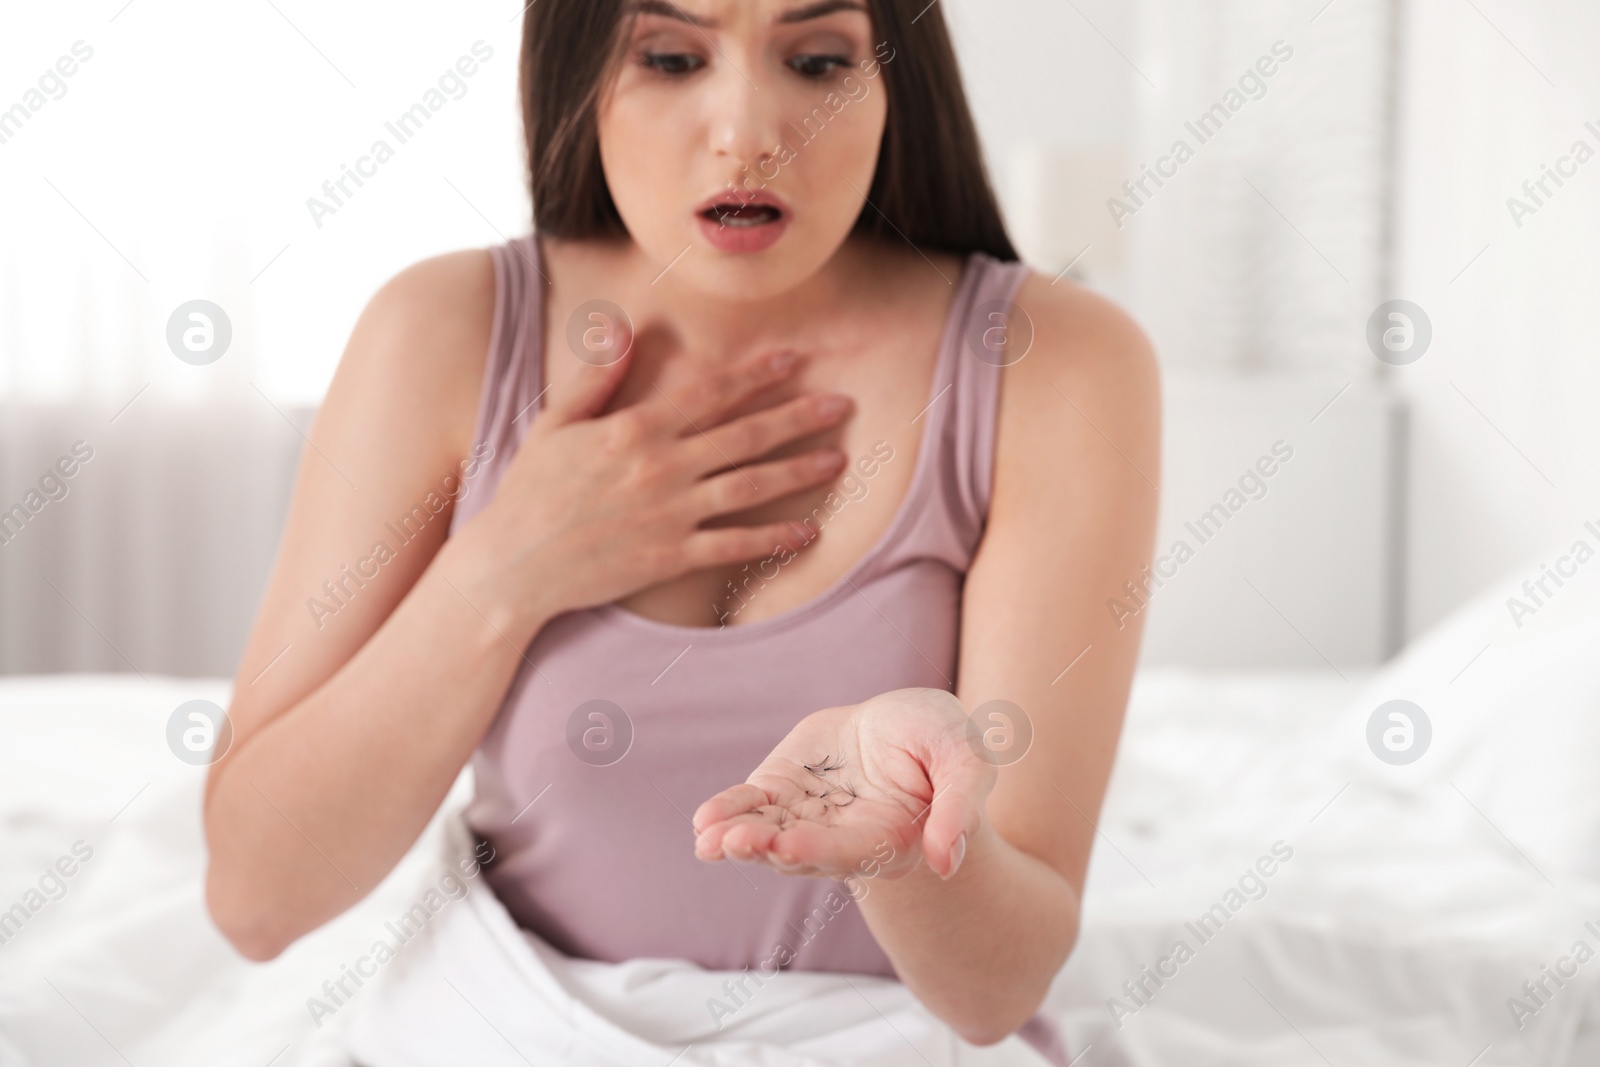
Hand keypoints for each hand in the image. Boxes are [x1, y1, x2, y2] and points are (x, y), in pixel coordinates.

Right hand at [456, 323, 852, 623]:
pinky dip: (773, 540)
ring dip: (798, 472)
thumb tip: (622, 325)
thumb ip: (597, 376)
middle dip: (798, 417)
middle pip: (745, 436)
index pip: (709, 392)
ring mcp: (669, 515)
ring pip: (750, 487)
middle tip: (842, 405)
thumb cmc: (530, 491)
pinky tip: (807, 532)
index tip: (792, 360)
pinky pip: (733, 546)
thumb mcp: (556, 423)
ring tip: (838, 459)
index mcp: (634, 428)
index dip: (755, 375)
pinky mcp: (670, 558)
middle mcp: (660, 467)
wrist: (511, 565)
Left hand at [692, 688, 996, 885]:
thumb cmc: (941, 740)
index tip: (785, 847)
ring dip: (738, 837)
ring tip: (709, 838)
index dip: (818, 850)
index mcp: (891, 841)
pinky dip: (727, 812)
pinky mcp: (781, 791)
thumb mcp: (966, 758)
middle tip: (736, 843)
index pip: (851, 851)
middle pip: (801, 851)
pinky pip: (751, 805)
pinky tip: (704, 822)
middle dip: (766, 848)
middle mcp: (843, 841)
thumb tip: (946, 863)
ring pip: (768, 834)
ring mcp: (807, 818)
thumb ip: (960, 807)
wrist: (904, 719)